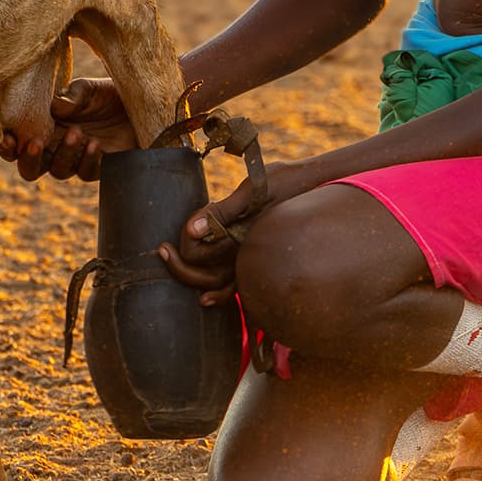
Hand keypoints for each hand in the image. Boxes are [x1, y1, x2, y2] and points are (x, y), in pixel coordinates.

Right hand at [0, 77, 137, 181]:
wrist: (144, 105)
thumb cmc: (109, 94)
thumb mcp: (88, 89)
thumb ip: (72, 96)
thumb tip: (54, 106)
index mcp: (45, 126)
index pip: (17, 142)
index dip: (7, 145)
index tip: (8, 137)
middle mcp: (56, 147)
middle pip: (30, 168)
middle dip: (28, 159)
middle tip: (35, 142)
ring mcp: (77, 159)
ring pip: (58, 171)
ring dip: (63, 154)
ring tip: (76, 132)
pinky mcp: (99, 167)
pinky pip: (87, 172)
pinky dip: (88, 160)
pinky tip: (95, 143)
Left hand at [159, 159, 316, 305]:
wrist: (319, 184)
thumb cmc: (285, 182)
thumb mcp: (253, 191)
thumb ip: (222, 211)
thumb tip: (191, 231)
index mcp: (242, 238)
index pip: (198, 253)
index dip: (185, 242)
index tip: (180, 231)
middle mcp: (248, 256)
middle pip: (205, 275)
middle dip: (181, 267)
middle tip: (162, 250)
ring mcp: (255, 260)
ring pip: (219, 285)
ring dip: (195, 279)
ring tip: (174, 262)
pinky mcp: (260, 258)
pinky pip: (237, 287)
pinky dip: (220, 293)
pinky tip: (208, 298)